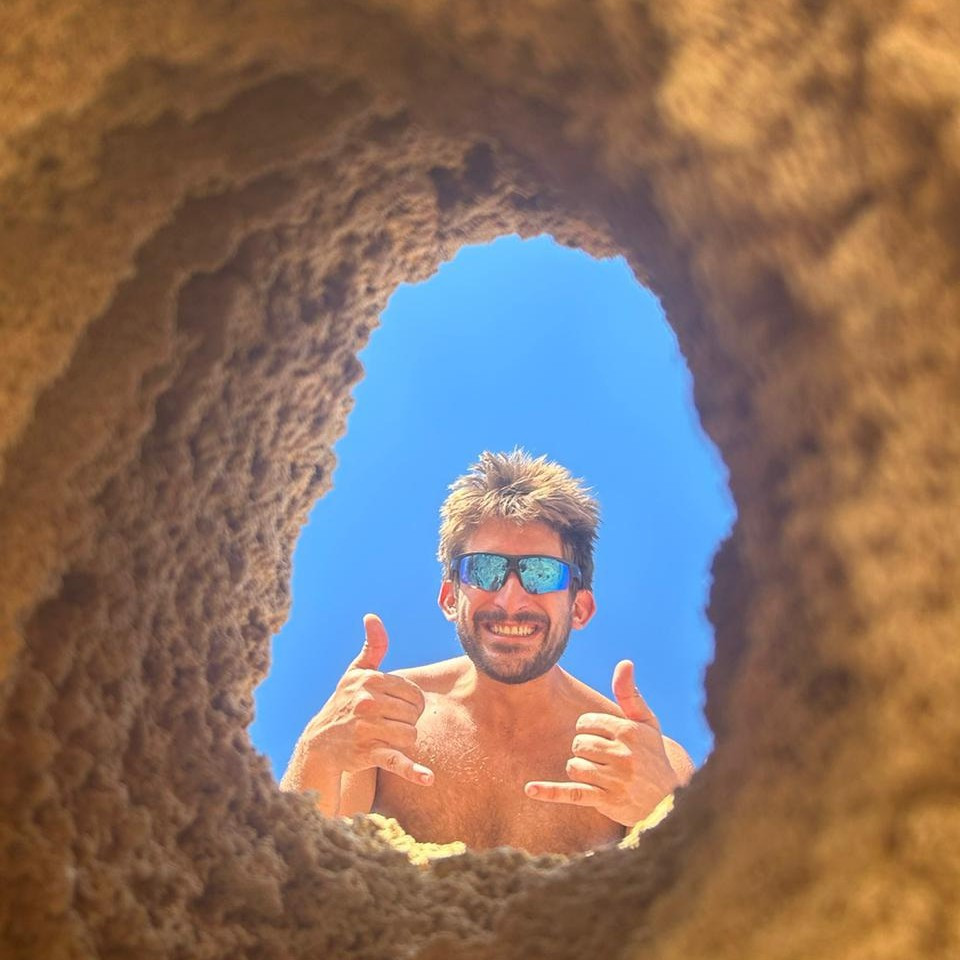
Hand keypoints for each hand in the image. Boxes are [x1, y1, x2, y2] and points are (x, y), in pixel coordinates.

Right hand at [297, 614, 433, 786]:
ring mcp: (367, 728)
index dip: (410, 703)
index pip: (413, 693)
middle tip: (388, 725)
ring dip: (405, 740)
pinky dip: (412, 770)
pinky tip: (427, 777)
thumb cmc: (344, 705)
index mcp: (369, 680)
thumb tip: (372, 617)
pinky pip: (396, 760)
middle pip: (414, 714)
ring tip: (387, 739)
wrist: (320, 744)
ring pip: (411, 734)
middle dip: (407, 721)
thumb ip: (372, 647)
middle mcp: (366, 702)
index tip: (396, 709)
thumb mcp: (355, 674)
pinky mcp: (368, 753)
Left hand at [524, 660, 679, 825]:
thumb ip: (630, 693)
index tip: (603, 739)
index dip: (589, 730)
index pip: (586, 723)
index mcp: (629, 730)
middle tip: (604, 760)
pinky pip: (573, 793)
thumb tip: (624, 662)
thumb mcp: (647, 723)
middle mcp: (623, 754)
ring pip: (574, 766)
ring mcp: (615, 779)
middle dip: (584, 751)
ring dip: (581, 769)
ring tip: (600, 776)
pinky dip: (550, 792)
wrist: (670, 801)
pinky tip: (530, 789)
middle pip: (578, 744)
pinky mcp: (607, 802)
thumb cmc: (653, 756)